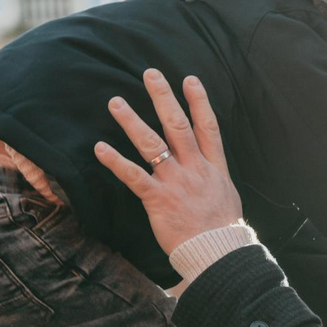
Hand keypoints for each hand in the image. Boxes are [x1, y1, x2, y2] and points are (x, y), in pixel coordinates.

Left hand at [94, 70, 243, 258]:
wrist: (219, 252)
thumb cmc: (223, 230)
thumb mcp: (227, 197)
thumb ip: (215, 180)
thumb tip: (211, 174)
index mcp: (213, 168)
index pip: (207, 127)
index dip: (199, 101)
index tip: (189, 79)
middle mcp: (195, 169)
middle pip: (178, 125)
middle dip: (163, 97)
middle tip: (149, 73)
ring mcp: (176, 182)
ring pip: (152, 144)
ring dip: (132, 121)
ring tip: (116, 102)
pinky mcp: (158, 199)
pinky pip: (133, 176)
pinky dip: (115, 161)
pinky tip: (100, 147)